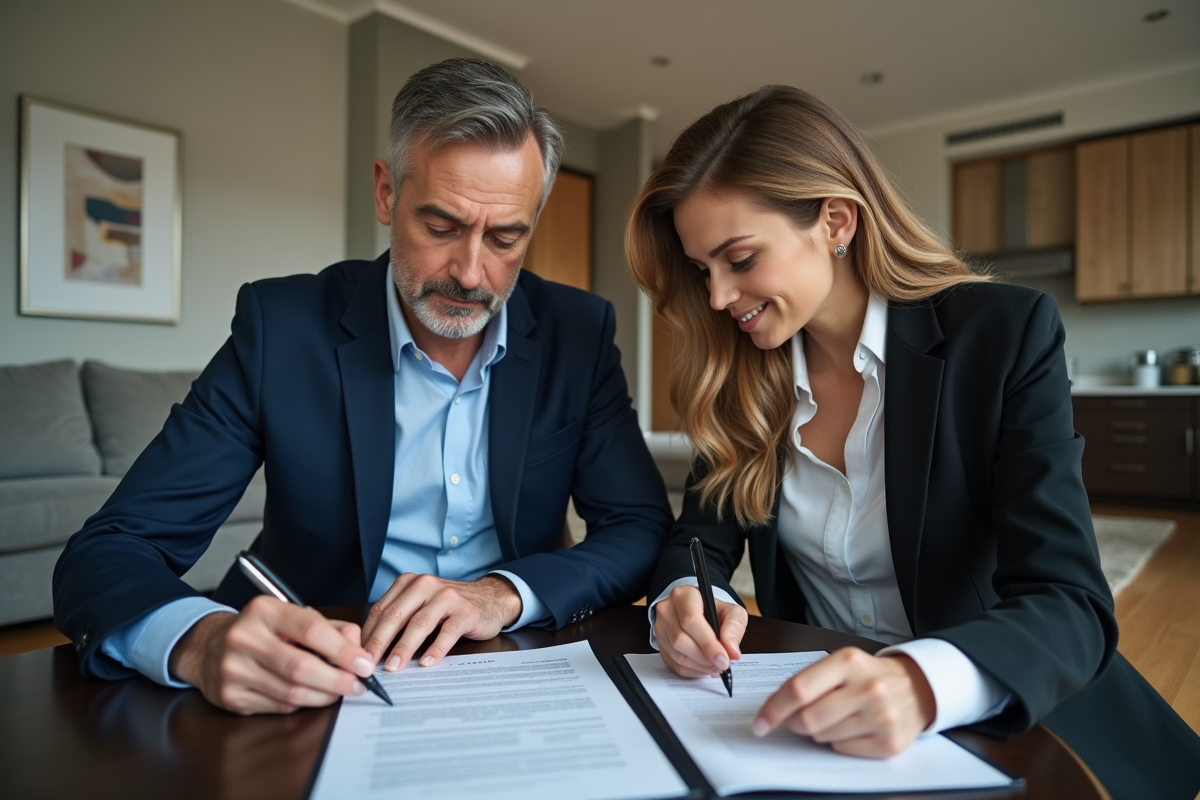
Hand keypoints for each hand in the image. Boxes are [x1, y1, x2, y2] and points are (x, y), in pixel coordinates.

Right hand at [169, 596, 376, 714]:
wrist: (208, 647)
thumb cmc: (261, 631)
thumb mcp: (291, 617)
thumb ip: (328, 628)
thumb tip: (358, 645)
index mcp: (264, 610)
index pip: (311, 630)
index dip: (343, 650)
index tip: (364, 664)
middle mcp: (244, 637)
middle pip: (301, 667)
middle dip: (337, 680)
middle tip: (357, 685)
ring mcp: (233, 669)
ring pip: (292, 692)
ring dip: (323, 695)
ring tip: (338, 691)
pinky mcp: (230, 696)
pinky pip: (278, 705)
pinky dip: (301, 702)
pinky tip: (308, 694)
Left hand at [360, 573, 521, 670]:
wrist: (489, 599)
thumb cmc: (448, 607)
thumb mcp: (420, 605)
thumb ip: (398, 619)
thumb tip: (369, 649)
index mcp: (408, 583)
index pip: (380, 610)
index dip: (367, 635)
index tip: (357, 656)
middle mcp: (425, 585)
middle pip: (395, 615)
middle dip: (379, 642)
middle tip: (368, 664)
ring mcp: (447, 597)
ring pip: (419, 623)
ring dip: (404, 647)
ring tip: (394, 666)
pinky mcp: (466, 612)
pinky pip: (448, 632)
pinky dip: (436, 648)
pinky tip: (428, 662)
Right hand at [654, 583, 746, 677]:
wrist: (699, 612)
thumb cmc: (715, 611)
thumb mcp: (732, 612)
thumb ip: (734, 628)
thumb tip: (732, 651)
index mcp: (684, 595)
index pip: (691, 620)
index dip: (708, 643)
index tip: (724, 658)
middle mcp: (667, 610)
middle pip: (681, 640)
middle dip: (705, 658)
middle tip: (723, 664)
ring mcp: (660, 628)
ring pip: (677, 655)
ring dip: (700, 666)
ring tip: (716, 665)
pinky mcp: (660, 645)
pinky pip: (674, 664)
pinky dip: (693, 671)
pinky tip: (705, 666)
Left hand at [752, 648, 935, 757]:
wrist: (916, 688)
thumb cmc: (867, 675)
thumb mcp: (840, 664)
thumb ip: (809, 681)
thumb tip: (772, 711)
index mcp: (848, 661)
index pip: (799, 689)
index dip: (773, 710)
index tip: (759, 724)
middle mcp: (868, 687)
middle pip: (809, 719)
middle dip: (795, 723)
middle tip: (799, 719)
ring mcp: (881, 716)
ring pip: (824, 737)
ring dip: (820, 731)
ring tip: (837, 716)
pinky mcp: (890, 742)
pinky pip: (844, 749)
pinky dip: (839, 742)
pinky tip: (853, 728)